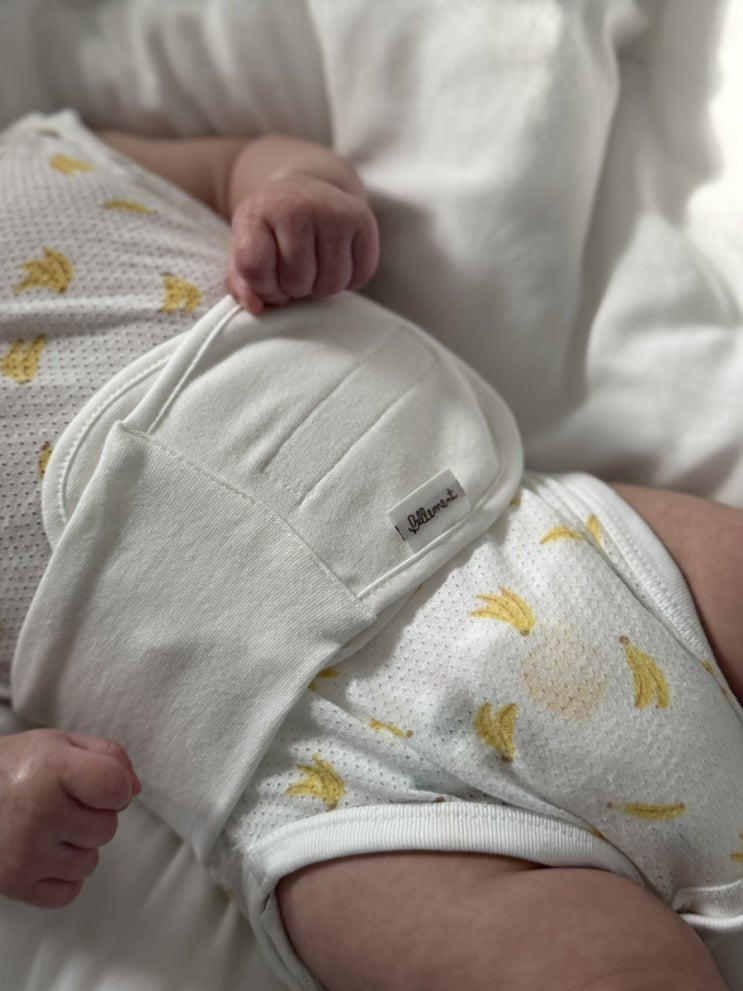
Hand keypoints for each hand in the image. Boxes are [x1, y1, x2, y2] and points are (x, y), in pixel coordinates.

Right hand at [0, 729, 140, 907]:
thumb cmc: (15, 767)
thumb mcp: (61, 743)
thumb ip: (107, 756)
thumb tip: (134, 789)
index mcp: (53, 770)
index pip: (115, 787)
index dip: (117, 788)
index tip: (102, 786)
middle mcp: (40, 814)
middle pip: (107, 828)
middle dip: (95, 816)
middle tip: (65, 805)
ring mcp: (27, 854)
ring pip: (90, 862)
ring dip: (79, 847)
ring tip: (51, 828)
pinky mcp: (15, 884)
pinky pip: (68, 892)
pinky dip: (63, 876)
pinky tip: (46, 853)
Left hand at [225, 174, 379, 315]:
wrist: (306, 191)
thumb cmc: (272, 231)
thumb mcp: (245, 249)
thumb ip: (242, 283)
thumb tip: (256, 307)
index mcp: (257, 213)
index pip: (254, 269)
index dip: (263, 288)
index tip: (269, 281)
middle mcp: (297, 206)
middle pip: (296, 282)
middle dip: (295, 288)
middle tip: (296, 270)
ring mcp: (333, 212)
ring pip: (330, 284)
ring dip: (322, 287)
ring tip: (316, 267)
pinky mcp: (363, 220)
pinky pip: (360, 276)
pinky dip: (350, 280)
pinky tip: (338, 262)